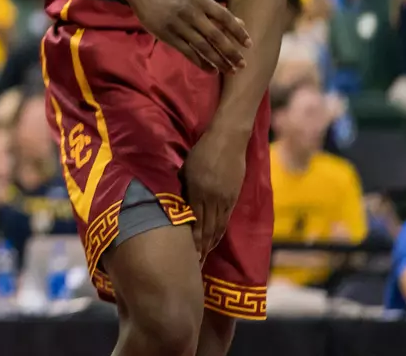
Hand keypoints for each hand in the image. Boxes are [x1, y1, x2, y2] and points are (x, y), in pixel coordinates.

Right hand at [123, 0, 248, 72]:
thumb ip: (218, 10)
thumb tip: (240, 24)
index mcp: (201, 0)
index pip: (225, 18)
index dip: (238, 32)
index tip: (248, 45)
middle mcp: (191, 13)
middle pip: (215, 36)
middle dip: (231, 52)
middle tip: (242, 65)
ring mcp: (178, 25)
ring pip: (203, 47)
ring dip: (218, 61)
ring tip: (230, 71)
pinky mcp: (168, 35)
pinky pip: (187, 52)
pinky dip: (201, 62)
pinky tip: (211, 70)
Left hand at [181, 126, 245, 262]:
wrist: (228, 139)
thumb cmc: (201, 150)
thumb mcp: (185, 167)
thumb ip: (180, 186)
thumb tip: (172, 202)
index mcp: (197, 190)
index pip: (193, 222)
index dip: (190, 241)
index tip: (184, 255)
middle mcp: (212, 198)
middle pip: (206, 229)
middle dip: (200, 248)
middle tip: (194, 266)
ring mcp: (225, 199)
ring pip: (217, 227)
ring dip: (210, 244)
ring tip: (203, 258)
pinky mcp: (233, 197)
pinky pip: (225, 219)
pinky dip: (219, 232)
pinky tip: (214, 241)